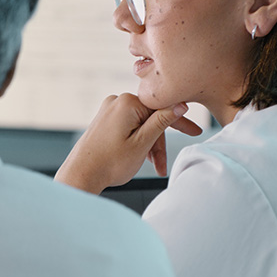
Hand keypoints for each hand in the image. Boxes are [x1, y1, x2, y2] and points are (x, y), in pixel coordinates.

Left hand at [54, 94, 203, 193]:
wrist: (80, 175)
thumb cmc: (109, 163)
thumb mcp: (142, 143)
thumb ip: (162, 121)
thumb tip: (180, 104)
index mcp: (127, 102)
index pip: (162, 108)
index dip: (180, 123)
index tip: (195, 132)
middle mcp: (116, 101)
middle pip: (151, 118)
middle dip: (159, 142)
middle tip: (163, 165)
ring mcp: (108, 110)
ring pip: (141, 125)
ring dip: (149, 145)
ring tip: (152, 167)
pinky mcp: (104, 120)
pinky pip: (129, 127)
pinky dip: (137, 142)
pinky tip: (140, 157)